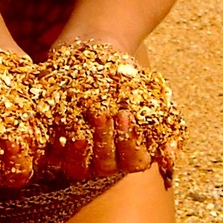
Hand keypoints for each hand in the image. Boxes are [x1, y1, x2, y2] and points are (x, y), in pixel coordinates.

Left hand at [38, 40, 184, 181]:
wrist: (94, 54)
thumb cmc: (126, 77)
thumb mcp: (149, 95)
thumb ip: (163, 122)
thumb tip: (169, 159)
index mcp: (129, 154)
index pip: (134, 162)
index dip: (131, 143)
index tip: (127, 115)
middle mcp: (104, 161)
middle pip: (106, 166)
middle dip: (105, 140)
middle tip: (103, 114)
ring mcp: (77, 157)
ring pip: (78, 168)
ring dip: (80, 148)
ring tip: (80, 119)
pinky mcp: (52, 148)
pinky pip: (52, 157)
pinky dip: (55, 144)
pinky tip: (58, 125)